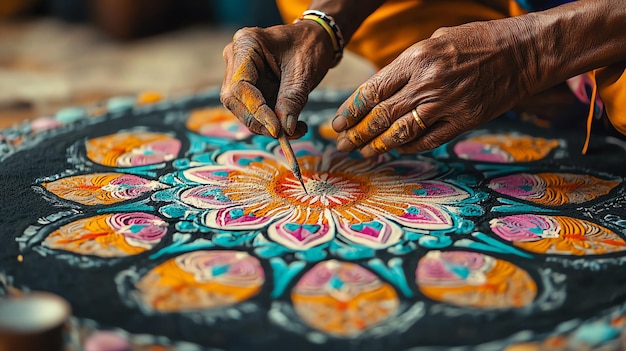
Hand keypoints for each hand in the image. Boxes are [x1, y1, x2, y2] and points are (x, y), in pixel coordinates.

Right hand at [221, 22, 335, 138]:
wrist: (317, 39)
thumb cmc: (310, 46)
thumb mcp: (303, 72)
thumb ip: (292, 100)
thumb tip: (284, 130)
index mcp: (246, 44)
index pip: (240, 85)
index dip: (256, 111)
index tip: (277, 129)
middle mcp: (236, 58)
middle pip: (235, 100)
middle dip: (259, 122)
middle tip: (286, 134)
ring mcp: (240, 73)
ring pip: (243, 109)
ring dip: (266, 126)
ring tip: (295, 130)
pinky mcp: (250, 87)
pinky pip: (254, 110)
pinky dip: (271, 122)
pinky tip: (292, 127)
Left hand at [332, 17, 539, 155]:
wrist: (523, 52)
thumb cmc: (477, 41)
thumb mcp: (436, 41)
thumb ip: (408, 66)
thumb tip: (382, 90)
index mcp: (417, 59)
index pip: (373, 91)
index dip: (351, 110)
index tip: (338, 123)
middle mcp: (428, 84)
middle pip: (382, 116)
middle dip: (357, 134)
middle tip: (341, 145)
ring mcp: (447, 105)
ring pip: (401, 133)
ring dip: (377, 146)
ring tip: (362, 154)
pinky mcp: (465, 121)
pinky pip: (429, 140)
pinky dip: (409, 148)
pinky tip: (395, 151)